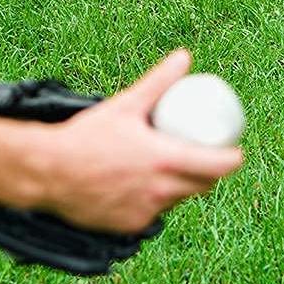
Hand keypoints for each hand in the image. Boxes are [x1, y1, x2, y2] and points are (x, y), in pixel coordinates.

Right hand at [34, 51, 242, 233]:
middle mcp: (161, 190)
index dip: (232, 159)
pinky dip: (155, 201)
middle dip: (209, 173)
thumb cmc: (87, 136)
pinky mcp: (131, 227)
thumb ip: (158, 82)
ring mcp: (147, 212)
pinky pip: (154, 214)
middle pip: (202, 186)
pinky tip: (149, 189)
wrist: (49, 173)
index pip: (218, 166)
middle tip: (204, 157)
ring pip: (178, 200)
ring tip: (175, 169)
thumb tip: (184, 57)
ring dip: (182, 187)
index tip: (234, 151)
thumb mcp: (126, 105)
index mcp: (166, 161)